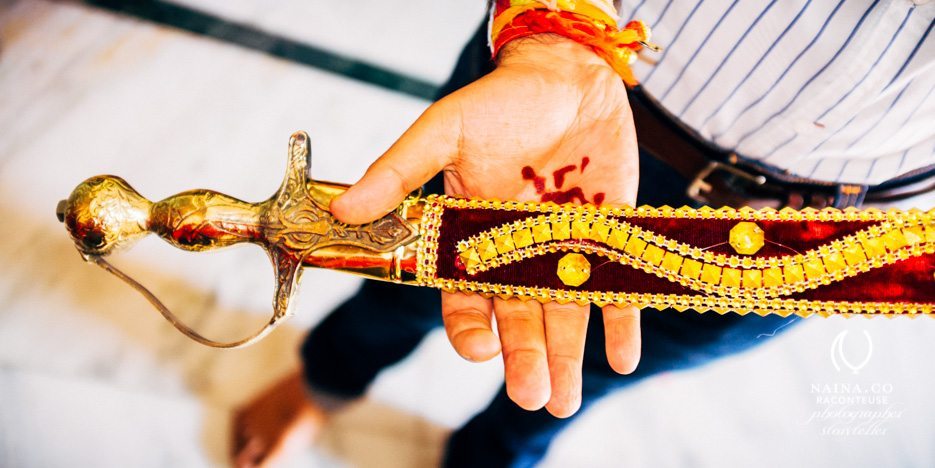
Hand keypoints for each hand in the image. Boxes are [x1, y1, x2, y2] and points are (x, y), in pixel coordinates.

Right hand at [331, 34, 640, 416]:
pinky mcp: (608, 240)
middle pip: (518, 318)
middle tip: (533, 396)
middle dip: (525, 358)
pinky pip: (616, 291)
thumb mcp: (445, 129)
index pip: (465, 297)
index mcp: (471, 237)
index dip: (472, 328)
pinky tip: (622, 360)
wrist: (569, 75)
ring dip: (567, 358)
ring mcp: (563, 251)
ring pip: (564, 315)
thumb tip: (345, 209)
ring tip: (565, 402)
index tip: (481, 350)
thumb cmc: (500, 99)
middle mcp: (516, 254)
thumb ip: (400, 170)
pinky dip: (621, 326)